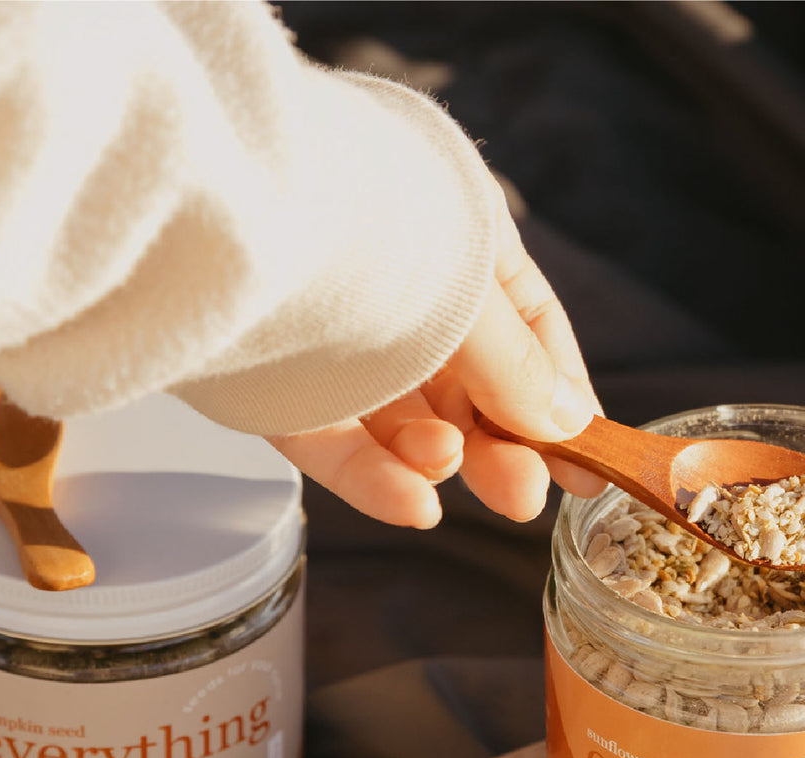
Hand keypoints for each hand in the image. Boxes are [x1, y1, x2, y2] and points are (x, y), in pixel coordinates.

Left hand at [267, 178, 603, 527]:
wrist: (218, 204)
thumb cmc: (365, 222)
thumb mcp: (471, 298)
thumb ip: (518, 369)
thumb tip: (569, 425)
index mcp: (463, 241)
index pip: (531, 331)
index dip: (561, 402)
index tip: (586, 468)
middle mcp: (405, 289)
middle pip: (470, 386)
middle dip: (499, 446)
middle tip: (523, 497)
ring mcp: (337, 335)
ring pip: (402, 419)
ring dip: (431, 456)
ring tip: (441, 469)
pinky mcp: (275, 381)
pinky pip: (335, 439)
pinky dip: (374, 477)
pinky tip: (411, 505)